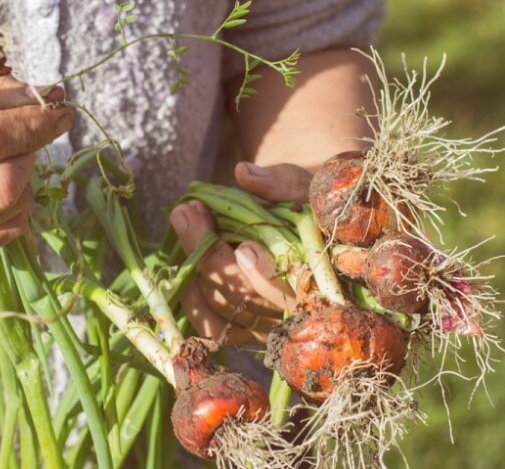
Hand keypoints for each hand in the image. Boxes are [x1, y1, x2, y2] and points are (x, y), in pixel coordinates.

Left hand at [169, 162, 312, 344]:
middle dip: (210, 253)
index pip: (290, 293)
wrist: (316, 223)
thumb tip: (244, 174)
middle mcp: (294, 312)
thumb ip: (282, 184)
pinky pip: (212, 326)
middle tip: (189, 211)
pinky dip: (193, 297)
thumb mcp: (308, 187)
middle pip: (245, 298)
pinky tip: (184, 262)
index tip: (245, 248)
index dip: (265, 276)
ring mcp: (268, 324)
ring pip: (223, 306)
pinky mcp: (246, 330)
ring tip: (185, 219)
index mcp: (320, 281)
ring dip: (195, 264)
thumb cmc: (315, 205)